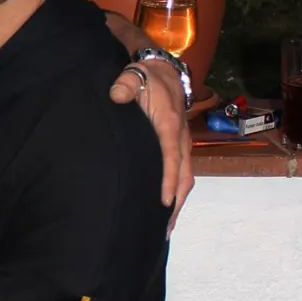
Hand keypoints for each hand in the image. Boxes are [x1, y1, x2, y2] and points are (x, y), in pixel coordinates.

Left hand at [110, 59, 194, 234]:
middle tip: (164, 228)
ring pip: (185, 179)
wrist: (165, 72)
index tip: (164, 202)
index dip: (168, 180)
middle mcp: (182, 140)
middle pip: (184, 177)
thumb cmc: (147, 78)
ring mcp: (182, 146)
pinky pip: (180, 175)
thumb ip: (125, 84)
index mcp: (170, 126)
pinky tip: (164, 210)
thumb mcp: (135, 76)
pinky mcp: (178, 150)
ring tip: (165, 228)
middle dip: (176, 203)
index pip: (171, 158)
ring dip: (177, 203)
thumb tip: (116, 95)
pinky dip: (176, 193)